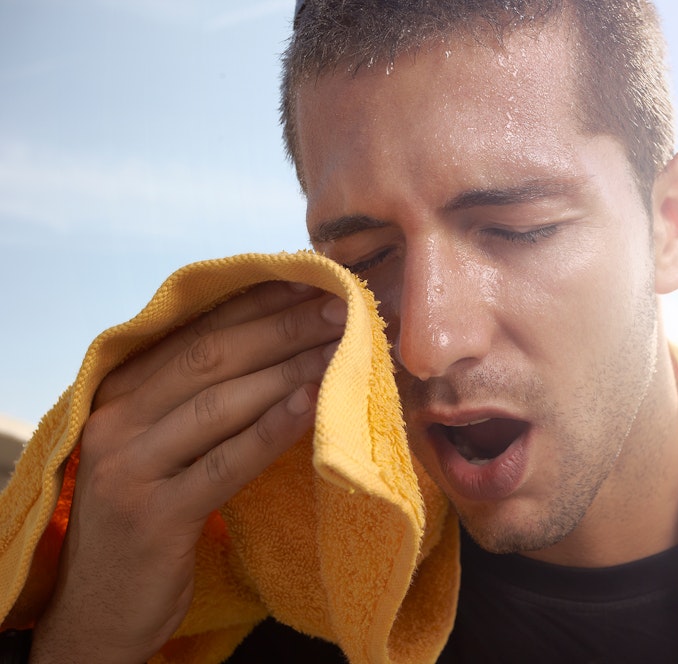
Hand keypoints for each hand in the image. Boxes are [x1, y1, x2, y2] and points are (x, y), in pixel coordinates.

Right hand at [30, 281, 345, 662]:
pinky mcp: (154, 515)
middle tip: (341, 306)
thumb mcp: (162, 443)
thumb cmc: (148, 511)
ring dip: (289, 369)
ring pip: (221, 402)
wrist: (102, 607)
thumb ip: (200, 395)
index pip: (197, 330)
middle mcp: (116, 419)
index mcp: (119, 391)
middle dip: (282, 327)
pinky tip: (313, 402)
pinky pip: (227, 462)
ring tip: (341, 346)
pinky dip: (273, 428)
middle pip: (212, 358)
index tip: (312, 279)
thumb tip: (280, 341)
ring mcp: (130, 467)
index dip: (257, 301)